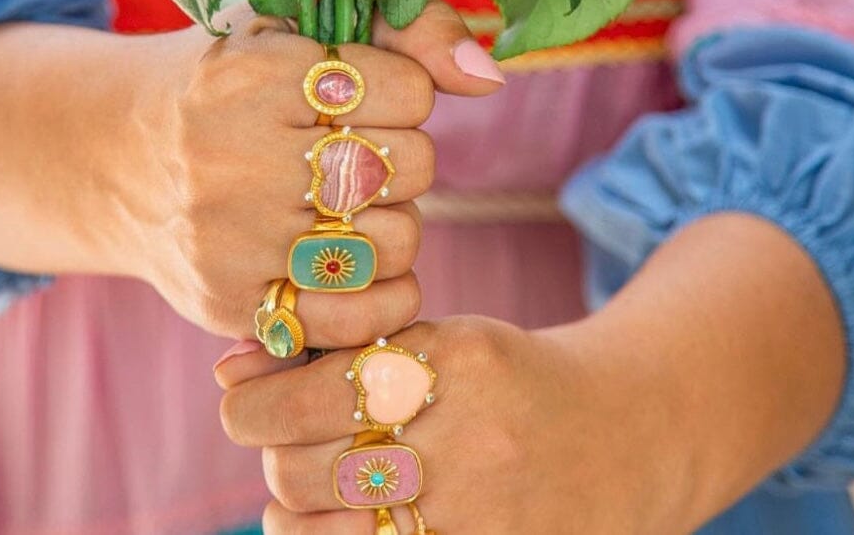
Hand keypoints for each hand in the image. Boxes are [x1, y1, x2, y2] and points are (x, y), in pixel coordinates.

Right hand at [0, 0, 504, 344]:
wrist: (117, 156)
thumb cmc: (229, 82)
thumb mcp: (295, 26)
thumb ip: (403, 29)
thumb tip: (490, 75)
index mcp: (253, 71)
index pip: (406, 89)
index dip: (405, 91)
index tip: (368, 95)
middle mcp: (233, 154)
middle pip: (407, 166)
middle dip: (405, 157)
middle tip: (363, 154)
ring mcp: (228, 236)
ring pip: (393, 241)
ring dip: (397, 223)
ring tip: (353, 206)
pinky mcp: (228, 302)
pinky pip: (355, 314)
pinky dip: (385, 294)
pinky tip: (367, 267)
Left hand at [216, 315, 677, 534]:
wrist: (624, 434)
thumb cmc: (507, 377)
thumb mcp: (438, 338)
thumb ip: (339, 347)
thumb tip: (229, 364)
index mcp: (454, 360)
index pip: (309, 392)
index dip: (252, 402)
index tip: (241, 398)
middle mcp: (470, 442)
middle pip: (303, 470)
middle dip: (272, 455)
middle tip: (286, 442)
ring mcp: (482, 513)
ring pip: (323, 534)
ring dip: (294, 511)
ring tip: (313, 491)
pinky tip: (347, 523)